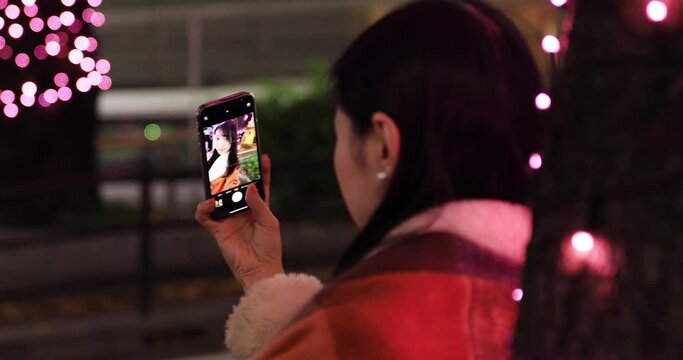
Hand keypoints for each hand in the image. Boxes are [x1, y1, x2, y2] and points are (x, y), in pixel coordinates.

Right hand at [196, 154, 282, 289]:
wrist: (260, 270)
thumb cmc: (269, 247)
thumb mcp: (269, 222)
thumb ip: (258, 203)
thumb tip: (249, 186)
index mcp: (258, 207)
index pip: (258, 185)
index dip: (260, 170)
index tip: (262, 156)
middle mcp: (242, 209)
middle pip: (234, 187)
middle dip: (232, 174)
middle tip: (231, 160)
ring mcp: (228, 218)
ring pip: (217, 197)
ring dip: (215, 188)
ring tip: (218, 181)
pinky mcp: (217, 229)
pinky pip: (204, 216)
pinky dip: (204, 208)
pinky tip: (210, 203)